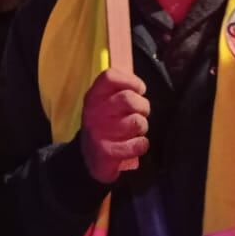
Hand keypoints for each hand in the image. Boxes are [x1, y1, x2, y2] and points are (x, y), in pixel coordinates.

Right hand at [78, 69, 149, 183]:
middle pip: (127, 98)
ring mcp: (98, 132)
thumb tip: (138, 81)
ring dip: (142, 126)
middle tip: (141, 113)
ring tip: (136, 130)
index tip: (139, 89)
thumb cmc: (105, 124)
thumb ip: (120, 89)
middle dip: (143, 106)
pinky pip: (137, 144)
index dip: (130, 80)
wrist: (91, 158)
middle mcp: (93, 112)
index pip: (110, 77)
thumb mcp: (106, 103)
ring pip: (136, 122)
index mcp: (94, 96)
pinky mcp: (106, 152)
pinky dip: (142, 144)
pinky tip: (136, 144)